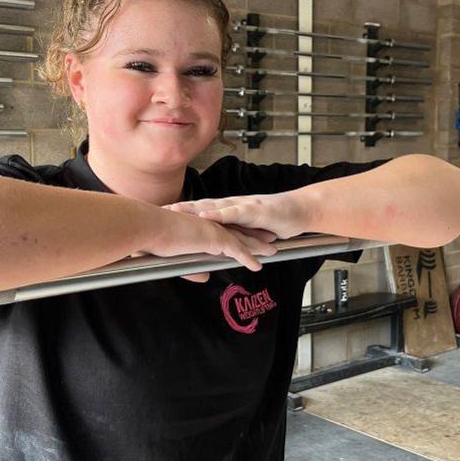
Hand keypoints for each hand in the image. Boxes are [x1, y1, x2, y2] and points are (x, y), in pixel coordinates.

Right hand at [143, 207, 278, 282]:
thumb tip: (204, 277)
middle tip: (270, 240)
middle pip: (238, 232)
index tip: (250, 237)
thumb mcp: (172, 255)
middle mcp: (209, 226)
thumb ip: (191, 268)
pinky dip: (247, 258)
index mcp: (200, 227)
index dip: (239, 235)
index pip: (224, 231)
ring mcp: (212, 231)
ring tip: (272, 251)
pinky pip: (235, 250)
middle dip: (255, 237)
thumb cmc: (152, 238)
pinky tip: (257, 265)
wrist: (148, 227)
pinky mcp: (212, 238)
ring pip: (242, 240)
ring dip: (258, 247)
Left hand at [163, 191, 309, 240]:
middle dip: (181, 209)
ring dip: (195, 209)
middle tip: (160, 211)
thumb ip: (233, 242)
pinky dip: (220, 215)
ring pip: (214, 207)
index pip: (200, 211)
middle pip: (202, 206)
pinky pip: (234, 213)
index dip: (181, 213)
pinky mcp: (254, 210)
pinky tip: (207, 217)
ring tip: (177, 210)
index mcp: (228, 211)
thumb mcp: (249, 235)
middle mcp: (232, 205)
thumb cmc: (273, 223)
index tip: (161, 215)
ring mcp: (242, 206)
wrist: (299, 211)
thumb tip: (215, 255)